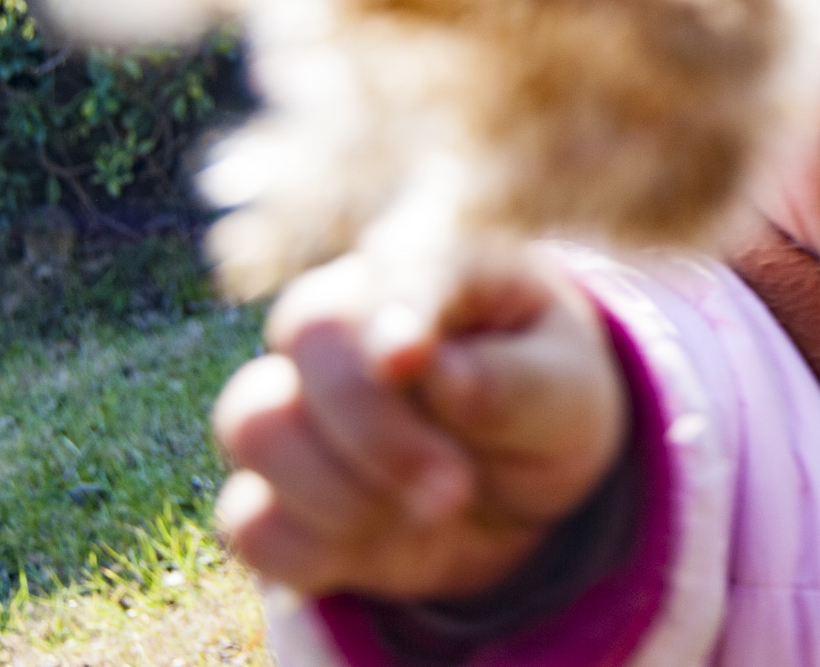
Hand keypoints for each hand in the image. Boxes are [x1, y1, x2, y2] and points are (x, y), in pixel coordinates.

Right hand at [211, 249, 627, 599]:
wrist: (531, 488)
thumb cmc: (551, 407)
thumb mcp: (571, 394)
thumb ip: (514, 381)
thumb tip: (437, 370)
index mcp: (433, 268)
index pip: (395, 266)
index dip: (393, 309)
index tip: (410, 358)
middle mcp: (347, 320)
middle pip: (307, 335)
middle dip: (376, 429)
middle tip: (455, 489)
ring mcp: (299, 403)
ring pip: (255, 424)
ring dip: (340, 492)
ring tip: (428, 516)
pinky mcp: (276, 491)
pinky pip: (248, 522)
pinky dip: (313, 552)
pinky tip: (383, 545)